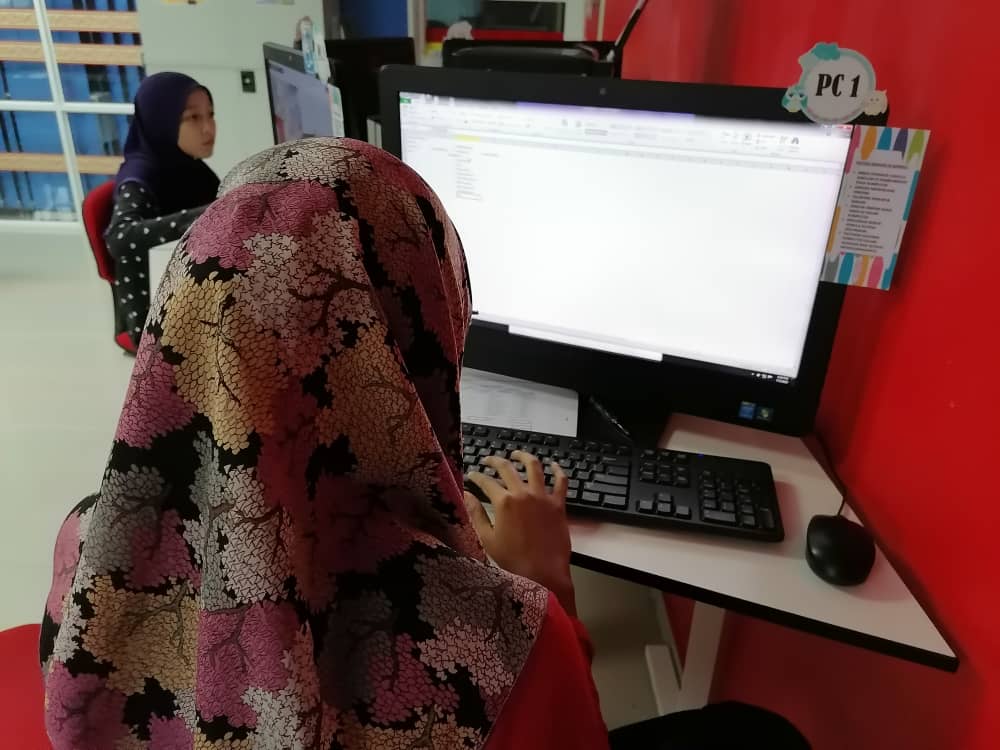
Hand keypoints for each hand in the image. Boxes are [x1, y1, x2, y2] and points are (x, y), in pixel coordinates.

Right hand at [465, 451, 575, 615]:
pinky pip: (561, 482)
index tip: (472, 475)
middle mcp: (523, 494)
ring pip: (534, 467)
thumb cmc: (513, 560)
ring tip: (517, 454)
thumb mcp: (488, 538)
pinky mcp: (559, 505)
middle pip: (507, 468)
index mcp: (504, 502)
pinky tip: (553, 465)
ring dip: (524, 456)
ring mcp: (543, 497)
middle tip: (488, 460)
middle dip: (495, 460)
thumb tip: (466, 495)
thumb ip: (476, 514)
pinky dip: (558, 471)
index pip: (486, 481)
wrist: (543, 573)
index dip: (477, 476)